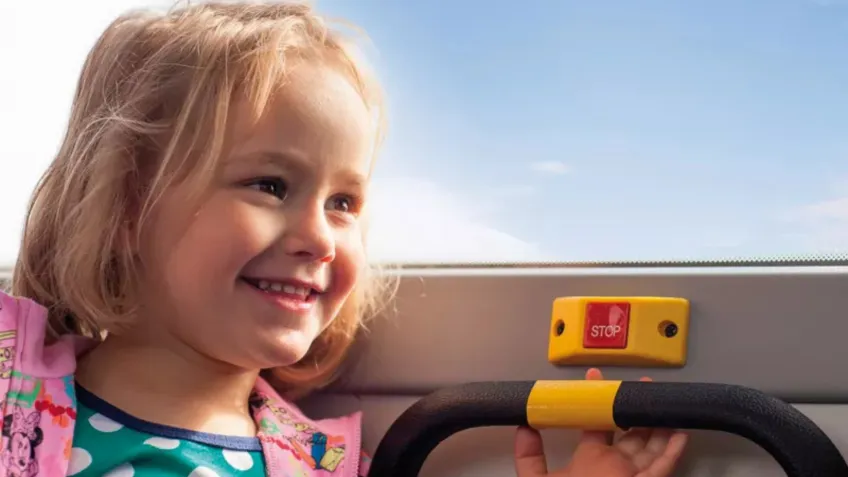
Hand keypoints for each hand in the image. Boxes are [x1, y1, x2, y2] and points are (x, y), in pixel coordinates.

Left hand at [514, 368, 687, 476]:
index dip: (599, 403)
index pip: (598, 425)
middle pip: (630, 433)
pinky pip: (662, 470)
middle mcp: (614, 466)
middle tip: (641, 383)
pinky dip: (672, 452)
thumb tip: (524, 424)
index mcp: (590, 460)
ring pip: (650, 447)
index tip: (596, 377)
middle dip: (636, 408)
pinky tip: (679, 433)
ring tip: (661, 398)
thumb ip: (529, 456)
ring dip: (658, 422)